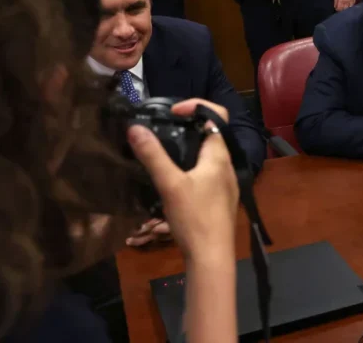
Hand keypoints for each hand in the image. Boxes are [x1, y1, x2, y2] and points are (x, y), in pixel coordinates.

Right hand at [127, 98, 238, 258]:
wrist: (211, 257)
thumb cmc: (194, 218)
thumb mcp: (169, 184)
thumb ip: (153, 156)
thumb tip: (135, 127)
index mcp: (219, 155)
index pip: (216, 114)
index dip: (195, 105)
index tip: (171, 111)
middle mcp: (227, 165)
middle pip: (209, 134)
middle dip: (185, 128)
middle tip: (159, 130)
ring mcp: (225, 183)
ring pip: (206, 156)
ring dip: (186, 150)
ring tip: (161, 153)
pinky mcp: (220, 198)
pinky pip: (205, 173)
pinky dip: (189, 168)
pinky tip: (172, 180)